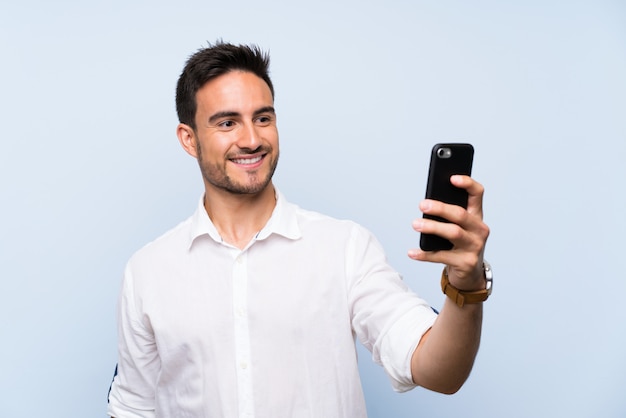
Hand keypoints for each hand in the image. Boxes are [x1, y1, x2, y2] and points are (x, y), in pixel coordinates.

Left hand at [408, 175, 489, 289]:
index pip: (477, 194)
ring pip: (453, 233)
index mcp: (477, 216)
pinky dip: (424, 254)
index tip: (451, 178)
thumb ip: (447, 215)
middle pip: (460, 214)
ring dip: (432, 228)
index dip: (467, 184)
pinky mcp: (466, 263)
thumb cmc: (459, 244)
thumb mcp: (458, 227)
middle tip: (422, 205)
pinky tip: (412, 252)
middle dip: (441, 208)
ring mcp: (474, 247)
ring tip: (415, 224)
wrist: (469, 273)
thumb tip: (426, 203)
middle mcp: (479, 230)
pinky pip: (441, 256)